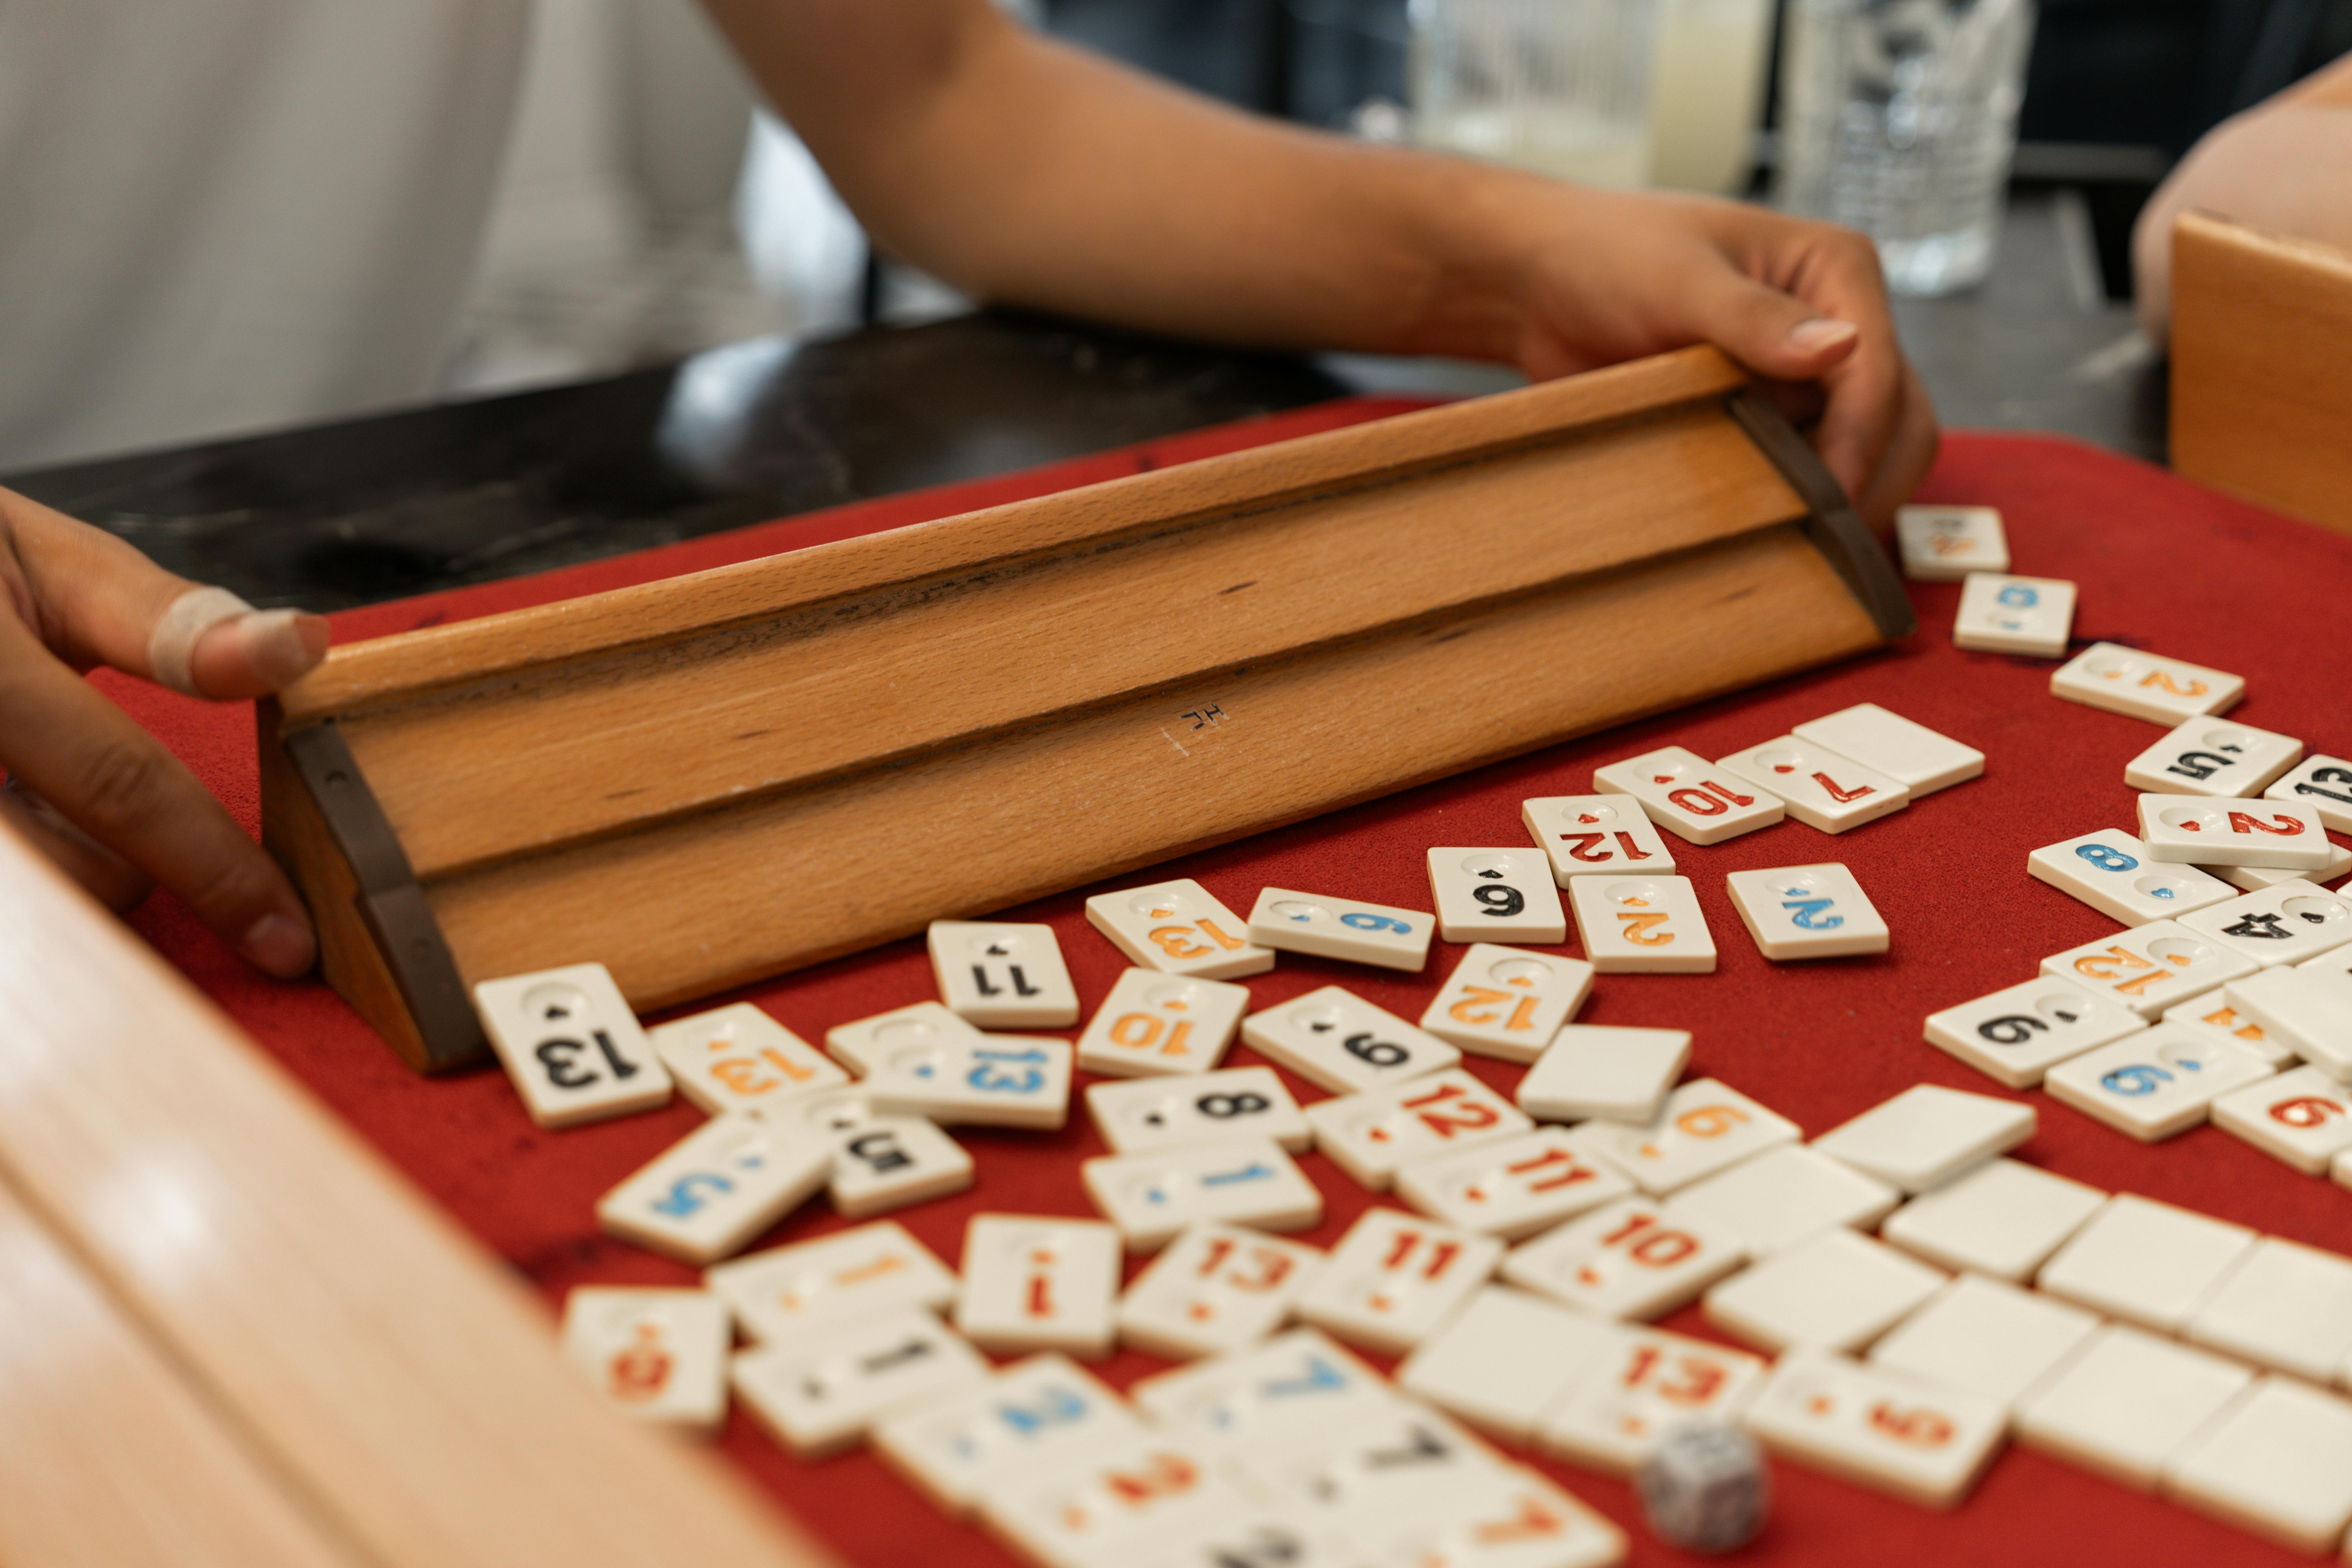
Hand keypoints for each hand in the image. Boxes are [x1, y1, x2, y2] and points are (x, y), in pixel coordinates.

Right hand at [0, 487, 325, 974]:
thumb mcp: (45, 563)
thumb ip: (168, 622)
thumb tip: (299, 644)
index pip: (119, 785)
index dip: (215, 870)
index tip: (289, 940)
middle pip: (65, 875)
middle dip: (114, 869)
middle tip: (103, 818)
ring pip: (33, 905)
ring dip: (57, 871)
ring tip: (28, 800)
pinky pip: (20, 906)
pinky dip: (37, 874)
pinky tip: (21, 813)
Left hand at [1488, 183, 1937, 528]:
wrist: (1541, 285)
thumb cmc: (1607, 256)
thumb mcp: (1679, 280)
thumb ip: (1755, 317)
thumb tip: (1842, 346)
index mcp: (1836, 271)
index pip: (1878, 370)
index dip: (1863, 441)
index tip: (1833, 499)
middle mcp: (1837, 323)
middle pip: (1898, 419)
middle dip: (1871, 476)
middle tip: (1825, 540)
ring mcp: (1803, 377)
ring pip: (1861, 452)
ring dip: (1836, 493)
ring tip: (1792, 538)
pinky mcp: (1766, 416)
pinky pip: (1802, 467)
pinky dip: (1793, 498)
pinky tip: (1761, 526)